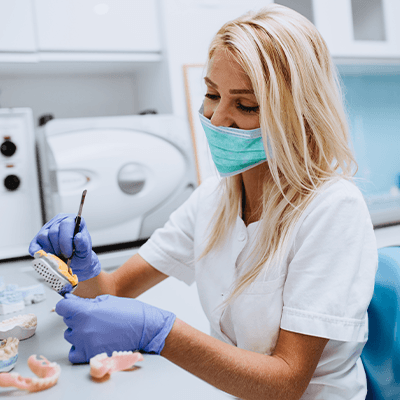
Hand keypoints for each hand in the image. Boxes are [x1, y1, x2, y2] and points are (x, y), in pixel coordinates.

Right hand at [29, 213, 100, 281]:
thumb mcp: (85, 250)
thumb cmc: (81, 254)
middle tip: (64, 256)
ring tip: (58, 255)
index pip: (66, 224)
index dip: (66, 240)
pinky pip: (34, 243)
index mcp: (73, 221)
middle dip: (58, 247)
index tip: (68, 253)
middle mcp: (59, 222)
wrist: (75, 262)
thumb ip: (83, 244)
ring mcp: (48, 229)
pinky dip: (38, 251)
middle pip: (53, 231)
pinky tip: (43, 256)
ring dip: (50, 250)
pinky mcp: (39, 238)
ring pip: (43, 236)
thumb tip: (78, 237)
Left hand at [55, 293, 175, 363]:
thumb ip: (88, 302)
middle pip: (67, 321)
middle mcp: (83, 328)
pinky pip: (74, 353)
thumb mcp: (107, 300)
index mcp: (86, 311)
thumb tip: (74, 303)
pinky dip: (79, 348)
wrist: (145, 328)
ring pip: (70, 336)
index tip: (70, 305)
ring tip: (94, 329)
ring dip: (78, 332)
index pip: (62, 307)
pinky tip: (89, 342)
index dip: (67, 305)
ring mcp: (86, 343)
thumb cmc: (130, 312)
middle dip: (76, 317)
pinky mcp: (91, 355)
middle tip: (91, 316)